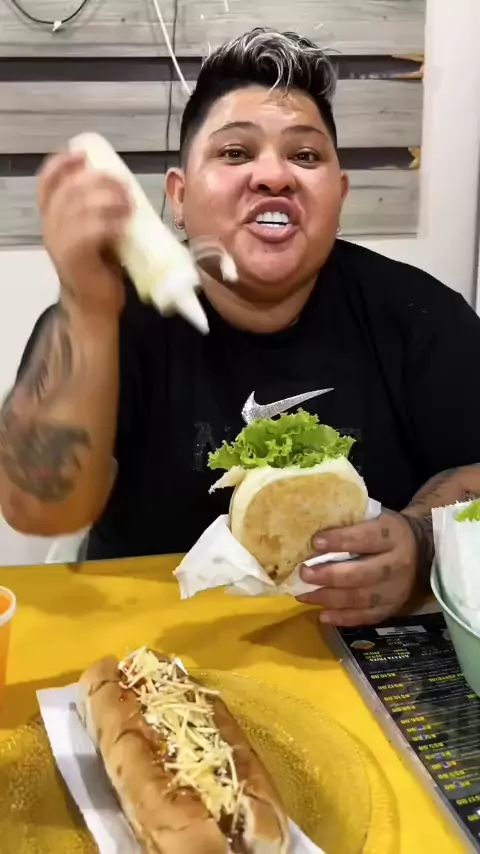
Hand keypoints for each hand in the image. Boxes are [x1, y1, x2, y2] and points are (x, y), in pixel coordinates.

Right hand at [38, 151, 130, 317]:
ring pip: (80, 207)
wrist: (95, 304)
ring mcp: (60, 242)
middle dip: (100, 181)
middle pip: (69, 189)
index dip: (62, 164)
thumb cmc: (99, 266)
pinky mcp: (74, 258)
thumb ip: (96, 209)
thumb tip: (119, 185)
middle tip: (125, 186)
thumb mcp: (95, 231)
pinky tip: (123, 224)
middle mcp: (50, 227)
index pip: (47, 182)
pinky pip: (89, 230)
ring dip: (108, 200)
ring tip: (129, 205)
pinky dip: (109, 222)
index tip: (83, 155)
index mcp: (52, 217)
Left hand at [297, 511, 417, 625]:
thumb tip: (312, 530)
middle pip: (361, 574)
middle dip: (328, 575)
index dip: (340, 540)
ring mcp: (395, 590)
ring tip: (304, 595)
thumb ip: (352, 524)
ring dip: (329, 598)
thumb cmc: (388, 532)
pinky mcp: (392, 608)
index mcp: (392, 536)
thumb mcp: (377, 519)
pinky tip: (322, 615)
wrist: (425, 552)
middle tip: (304, 573)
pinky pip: (366, 617)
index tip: (315, 542)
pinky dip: (342, 618)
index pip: (365, 538)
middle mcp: (397, 564)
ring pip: (360, 598)